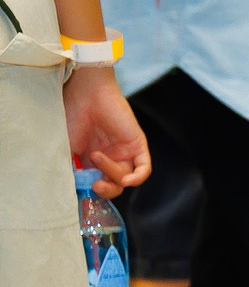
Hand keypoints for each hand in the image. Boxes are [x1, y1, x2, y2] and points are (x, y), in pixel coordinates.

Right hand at [65, 66, 147, 197]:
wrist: (84, 92)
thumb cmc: (71, 115)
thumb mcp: (66, 147)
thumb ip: (71, 168)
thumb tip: (73, 190)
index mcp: (91, 161)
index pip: (96, 185)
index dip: (91, 193)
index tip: (81, 193)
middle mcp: (110, 158)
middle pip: (114, 186)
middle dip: (105, 190)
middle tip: (94, 185)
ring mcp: (124, 152)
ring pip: (124, 177)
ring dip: (111, 172)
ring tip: (96, 156)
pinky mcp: (137, 144)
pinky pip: (144, 167)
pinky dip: (138, 177)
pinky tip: (127, 180)